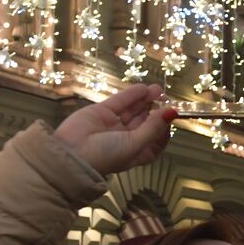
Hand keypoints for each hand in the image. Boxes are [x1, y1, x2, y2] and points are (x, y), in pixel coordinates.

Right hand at [52, 84, 175, 174]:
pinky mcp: (101, 112)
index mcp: (136, 152)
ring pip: (133, 110)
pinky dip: (131, 95)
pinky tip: (143, 89)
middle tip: (167, 97)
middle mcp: (126, 138)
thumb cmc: (107, 155)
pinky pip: (120, 102)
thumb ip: (153, 127)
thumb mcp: (135, 144)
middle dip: (156, 110)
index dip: (164, 128)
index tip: (171, 117)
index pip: (155, 140)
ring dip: (146, 100)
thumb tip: (172, 113)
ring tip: (158, 89)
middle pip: (145, 122)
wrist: (71, 154)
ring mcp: (113, 124)